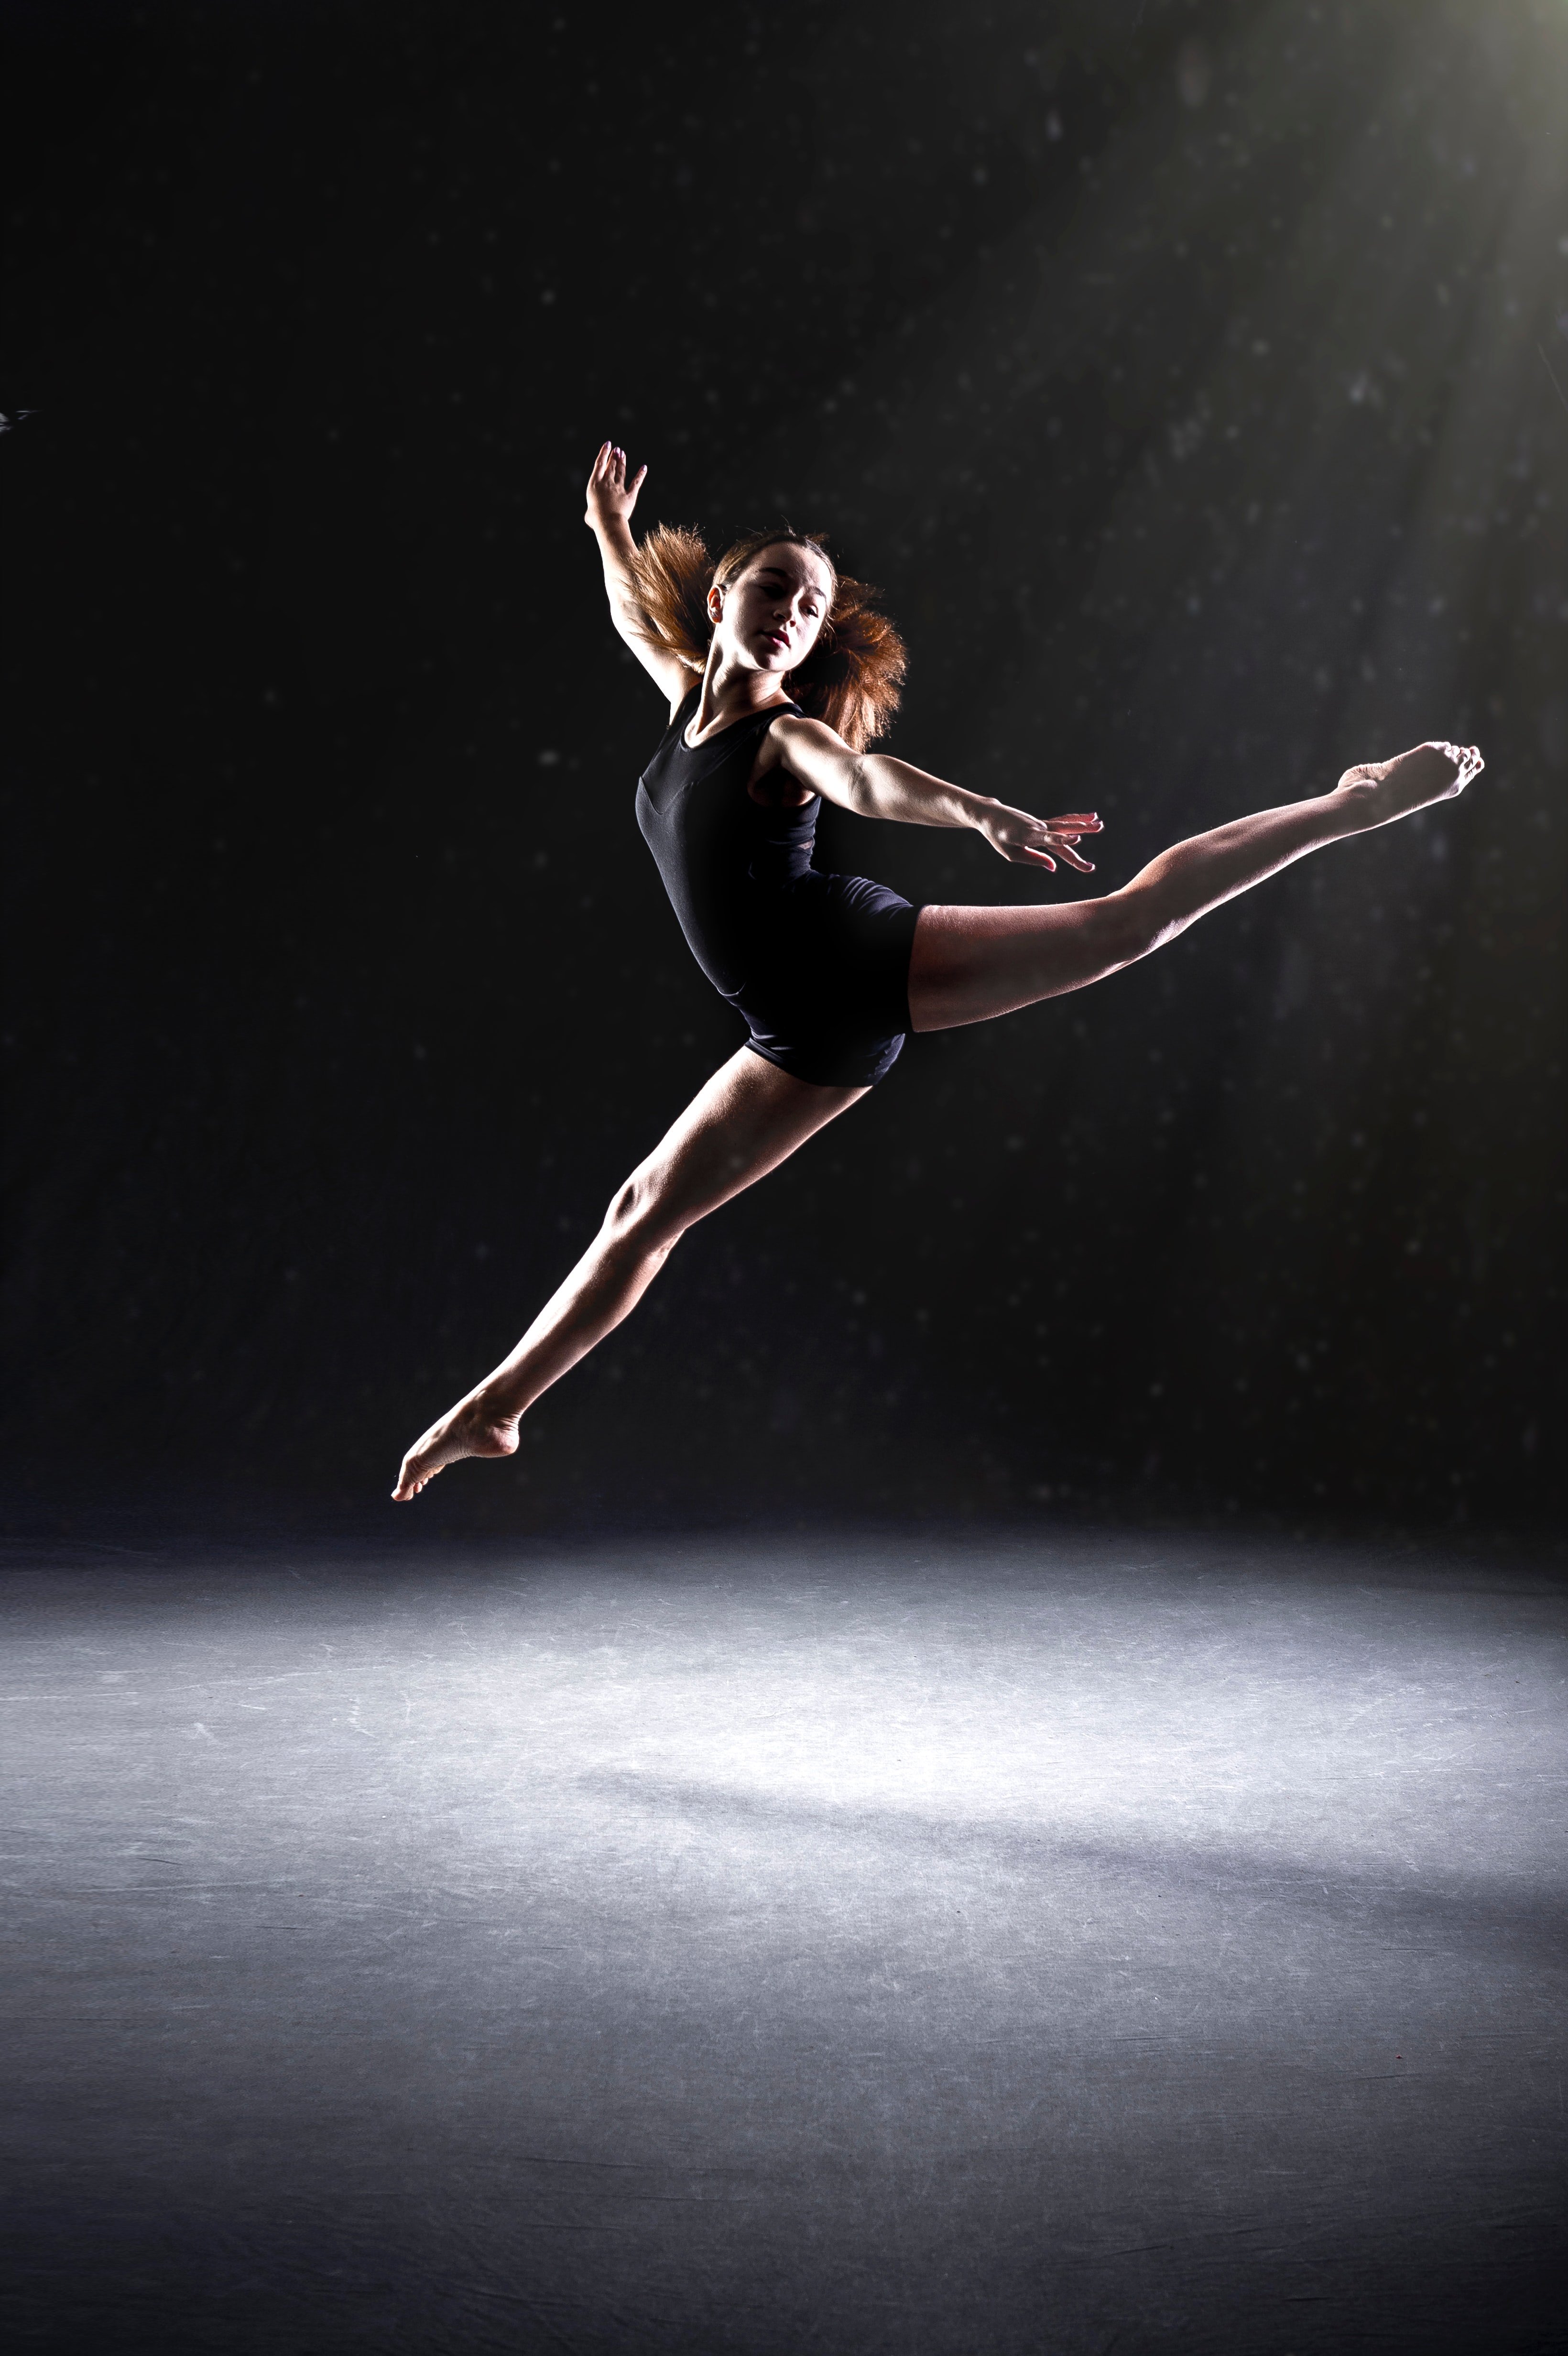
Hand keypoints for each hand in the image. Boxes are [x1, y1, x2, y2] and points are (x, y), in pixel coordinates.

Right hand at [585, 440, 645, 533]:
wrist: (608, 522)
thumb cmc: (596, 519)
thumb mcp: (589, 514)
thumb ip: (591, 510)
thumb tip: (591, 515)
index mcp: (595, 484)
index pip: (599, 464)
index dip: (604, 453)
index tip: (608, 445)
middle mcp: (607, 483)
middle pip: (611, 467)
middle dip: (614, 457)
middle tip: (617, 450)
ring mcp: (619, 488)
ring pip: (622, 472)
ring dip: (622, 462)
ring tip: (623, 454)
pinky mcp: (630, 495)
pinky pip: (636, 483)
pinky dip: (640, 475)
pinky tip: (644, 468)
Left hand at [979, 801, 1101, 872]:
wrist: (991, 816)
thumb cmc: (998, 838)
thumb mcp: (1011, 854)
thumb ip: (1034, 859)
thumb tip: (1054, 867)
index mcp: (1027, 836)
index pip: (1048, 839)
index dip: (1063, 840)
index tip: (1078, 839)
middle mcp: (1037, 827)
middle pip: (1062, 831)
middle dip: (1082, 830)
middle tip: (1101, 828)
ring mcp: (1041, 824)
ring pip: (1065, 824)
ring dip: (1083, 823)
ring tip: (1100, 823)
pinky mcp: (1042, 823)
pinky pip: (1061, 822)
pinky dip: (1076, 819)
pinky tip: (1090, 816)